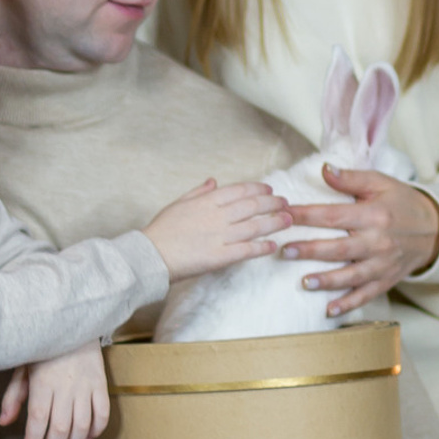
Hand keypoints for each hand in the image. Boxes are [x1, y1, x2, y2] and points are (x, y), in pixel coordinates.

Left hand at [3, 342, 108, 438]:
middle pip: (60, 427)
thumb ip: (14, 396)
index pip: (38, 419)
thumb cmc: (43, 348)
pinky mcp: (101, 384)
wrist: (73, 325)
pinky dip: (96, 431)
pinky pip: (103, 414)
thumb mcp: (22, 368)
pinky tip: (86, 438)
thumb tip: (4, 422)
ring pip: (82, 425)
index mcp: (43, 382)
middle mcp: (66, 386)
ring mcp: (86, 386)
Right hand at [144, 177, 289, 279]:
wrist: (150, 255)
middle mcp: (217, 216)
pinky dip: (262, 247)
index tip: (271, 189)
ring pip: (254, 226)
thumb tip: (213, 181)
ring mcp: (219, 236)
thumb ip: (199, 192)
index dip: (258, 189)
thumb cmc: (161, 230)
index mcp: (207, 201)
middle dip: (272, 203)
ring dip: (274, 222)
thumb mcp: (178, 203)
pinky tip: (273, 245)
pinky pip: (246, 250)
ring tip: (288, 221)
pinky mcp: (220, 257)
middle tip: (286, 204)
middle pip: (252, 206)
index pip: (240, 190)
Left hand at [281, 168, 438, 315]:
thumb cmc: (401, 202)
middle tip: (285, 251)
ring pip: (352, 276)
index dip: (307, 215)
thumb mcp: (381, 182)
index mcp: (374, 215)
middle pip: (340, 248)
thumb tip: (324, 169)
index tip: (284, 214)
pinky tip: (329, 311)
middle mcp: (379, 242)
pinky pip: (366, 295)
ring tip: (305, 282)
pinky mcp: (386, 281)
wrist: (434, 229)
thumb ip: (351, 178)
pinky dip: (348, 304)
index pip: (334, 216)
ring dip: (327, 281)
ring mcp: (383, 264)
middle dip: (311, 250)